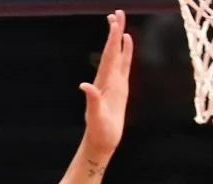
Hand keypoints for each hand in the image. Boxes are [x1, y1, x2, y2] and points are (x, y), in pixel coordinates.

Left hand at [79, 11, 132, 159]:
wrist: (100, 142)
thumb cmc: (99, 132)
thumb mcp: (96, 117)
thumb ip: (92, 101)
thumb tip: (85, 86)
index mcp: (103, 83)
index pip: (109, 56)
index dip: (113, 39)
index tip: (116, 22)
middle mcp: (107, 79)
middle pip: (112, 50)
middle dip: (115, 31)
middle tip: (117, 12)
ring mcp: (114, 83)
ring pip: (117, 55)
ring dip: (118, 38)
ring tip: (120, 21)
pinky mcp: (120, 88)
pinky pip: (124, 66)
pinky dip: (126, 53)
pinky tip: (127, 43)